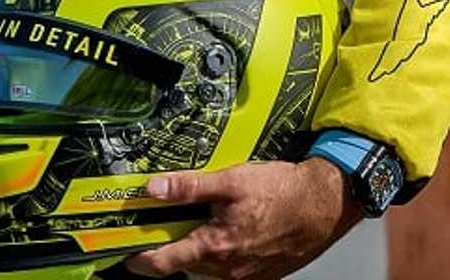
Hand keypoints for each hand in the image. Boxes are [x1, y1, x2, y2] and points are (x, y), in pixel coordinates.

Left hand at [124, 157, 363, 278]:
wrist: (323, 205)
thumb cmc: (281, 191)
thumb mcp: (231, 179)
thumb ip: (190, 187)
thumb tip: (154, 189)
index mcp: (216, 247)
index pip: (165, 262)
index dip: (141, 260)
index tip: (125, 255)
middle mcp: (228, 270)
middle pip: (185, 265)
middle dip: (169, 249)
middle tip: (159, 227)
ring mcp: (246, 276)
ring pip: (207, 268)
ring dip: (196, 249)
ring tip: (195, 223)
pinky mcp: (261, 274)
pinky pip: (229, 269)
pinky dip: (219, 252)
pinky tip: (226, 229)